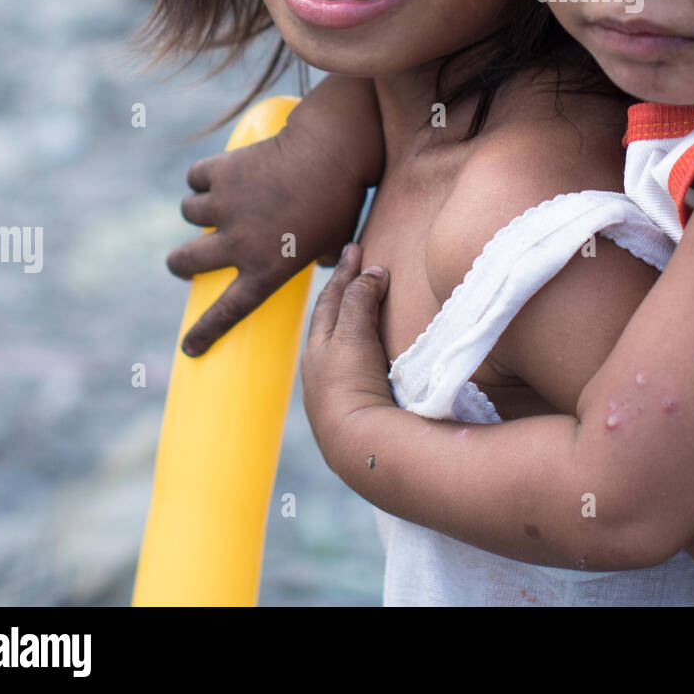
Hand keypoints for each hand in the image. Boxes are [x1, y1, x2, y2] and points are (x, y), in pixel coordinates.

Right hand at [167, 119, 368, 355]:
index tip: (189, 347)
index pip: (228, 310)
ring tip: (223, 201)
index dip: (206, 331)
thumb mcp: (338, 240)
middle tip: (191, 257)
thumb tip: (327, 261)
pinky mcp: (221, 172)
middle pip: (183, 262)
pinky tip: (221, 173)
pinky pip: (196, 177)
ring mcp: (225, 206)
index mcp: (267, 268)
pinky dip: (204, 175)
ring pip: (189, 213)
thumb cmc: (342, 198)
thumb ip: (327, 258)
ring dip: (201, 208)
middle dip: (181, 263)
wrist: (331, 151)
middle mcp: (238, 243)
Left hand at [302, 244, 395, 457]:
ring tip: (366, 303)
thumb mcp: (352, 336)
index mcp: (317, 349)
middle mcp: (322, 370)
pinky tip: (375, 352)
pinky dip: (365, 346)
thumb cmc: (351, 386)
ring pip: (343, 345)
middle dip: (342, 292)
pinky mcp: (357, 410)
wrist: (360, 446)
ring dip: (353, 319)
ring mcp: (338, 392)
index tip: (355, 247)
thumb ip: (360, 300)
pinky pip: (358, 365)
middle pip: (331, 320)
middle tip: (356, 267)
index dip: (345, 272)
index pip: (331, 299)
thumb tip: (373, 272)